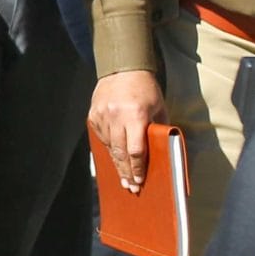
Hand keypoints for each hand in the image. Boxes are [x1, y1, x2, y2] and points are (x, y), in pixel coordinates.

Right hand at [89, 68, 167, 193]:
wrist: (123, 68)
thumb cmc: (146, 89)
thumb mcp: (159, 108)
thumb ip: (158, 129)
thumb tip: (161, 152)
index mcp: (135, 115)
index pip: (136, 150)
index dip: (138, 169)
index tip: (140, 181)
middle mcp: (116, 116)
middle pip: (120, 153)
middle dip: (126, 172)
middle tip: (131, 187)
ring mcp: (102, 115)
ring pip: (109, 147)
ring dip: (117, 164)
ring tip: (123, 178)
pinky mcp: (93, 114)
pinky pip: (101, 137)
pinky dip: (108, 147)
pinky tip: (114, 155)